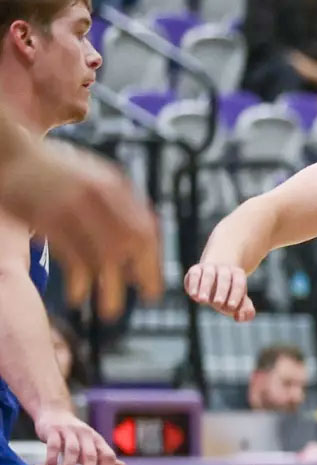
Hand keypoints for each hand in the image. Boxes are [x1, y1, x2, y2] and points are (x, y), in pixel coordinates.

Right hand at [0, 136, 161, 320]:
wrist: (10, 152)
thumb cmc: (53, 169)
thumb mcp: (94, 176)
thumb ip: (119, 203)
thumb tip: (142, 241)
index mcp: (116, 186)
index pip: (147, 229)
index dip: (154, 260)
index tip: (154, 284)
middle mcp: (100, 195)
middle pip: (133, 243)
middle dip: (144, 275)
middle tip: (146, 298)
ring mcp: (74, 206)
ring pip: (103, 255)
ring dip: (109, 287)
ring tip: (109, 312)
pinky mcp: (47, 217)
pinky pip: (70, 255)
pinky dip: (77, 280)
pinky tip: (76, 296)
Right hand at [36, 409, 119, 464]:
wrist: (55, 413)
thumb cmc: (75, 435)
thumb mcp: (92, 444)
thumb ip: (104, 457)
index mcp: (98, 440)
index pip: (109, 456)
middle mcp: (86, 435)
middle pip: (90, 456)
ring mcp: (69, 431)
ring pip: (72, 452)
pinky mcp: (53, 430)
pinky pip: (53, 446)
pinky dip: (51, 460)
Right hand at [183, 262, 257, 321]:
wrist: (214, 276)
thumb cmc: (229, 293)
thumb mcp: (239, 301)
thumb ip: (246, 311)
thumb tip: (240, 317)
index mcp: (238, 275)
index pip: (239, 283)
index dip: (236, 294)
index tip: (231, 306)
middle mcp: (224, 269)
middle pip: (225, 279)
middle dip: (222, 291)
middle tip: (218, 303)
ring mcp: (210, 268)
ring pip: (209, 276)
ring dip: (205, 288)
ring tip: (203, 301)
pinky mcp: (196, 270)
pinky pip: (195, 274)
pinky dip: (194, 284)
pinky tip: (193, 295)